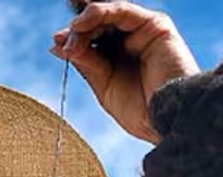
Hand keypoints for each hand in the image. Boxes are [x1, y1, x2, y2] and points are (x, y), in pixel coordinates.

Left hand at [51, 2, 199, 142]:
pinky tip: (83, 23)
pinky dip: (101, 12)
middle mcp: (132, 41)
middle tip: (62, 42)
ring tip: (72, 35)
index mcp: (120, 57)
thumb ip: (85, 63)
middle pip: (98, 25)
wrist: (166, 120)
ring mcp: (143, 32)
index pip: (93, 39)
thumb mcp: (103, 86)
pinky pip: (124, 10)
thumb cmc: (140, 111)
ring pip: (108, 15)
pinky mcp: (156, 25)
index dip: (74, 38)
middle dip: (77, 31)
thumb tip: (57, 46)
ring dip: (86, 22)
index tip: (56, 44)